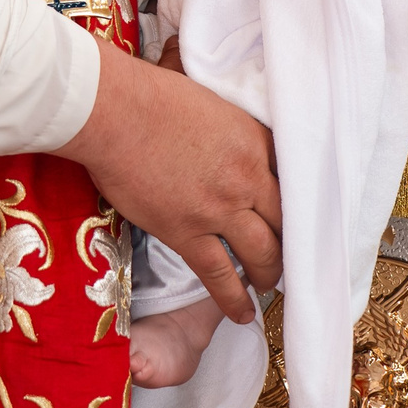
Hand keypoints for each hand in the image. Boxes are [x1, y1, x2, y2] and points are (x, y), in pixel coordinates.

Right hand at [60, 45, 280, 324]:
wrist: (114, 113)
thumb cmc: (150, 94)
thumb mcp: (208, 97)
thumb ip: (225, 119)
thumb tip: (219, 123)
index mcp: (254, 139)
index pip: (291, 176)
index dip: (293, 199)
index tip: (292, 212)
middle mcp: (247, 177)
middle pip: (286, 219)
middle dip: (290, 240)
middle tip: (288, 253)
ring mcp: (220, 209)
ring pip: (263, 252)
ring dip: (269, 272)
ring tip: (267, 283)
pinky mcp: (187, 233)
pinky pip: (220, 275)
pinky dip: (234, 298)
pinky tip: (243, 312)